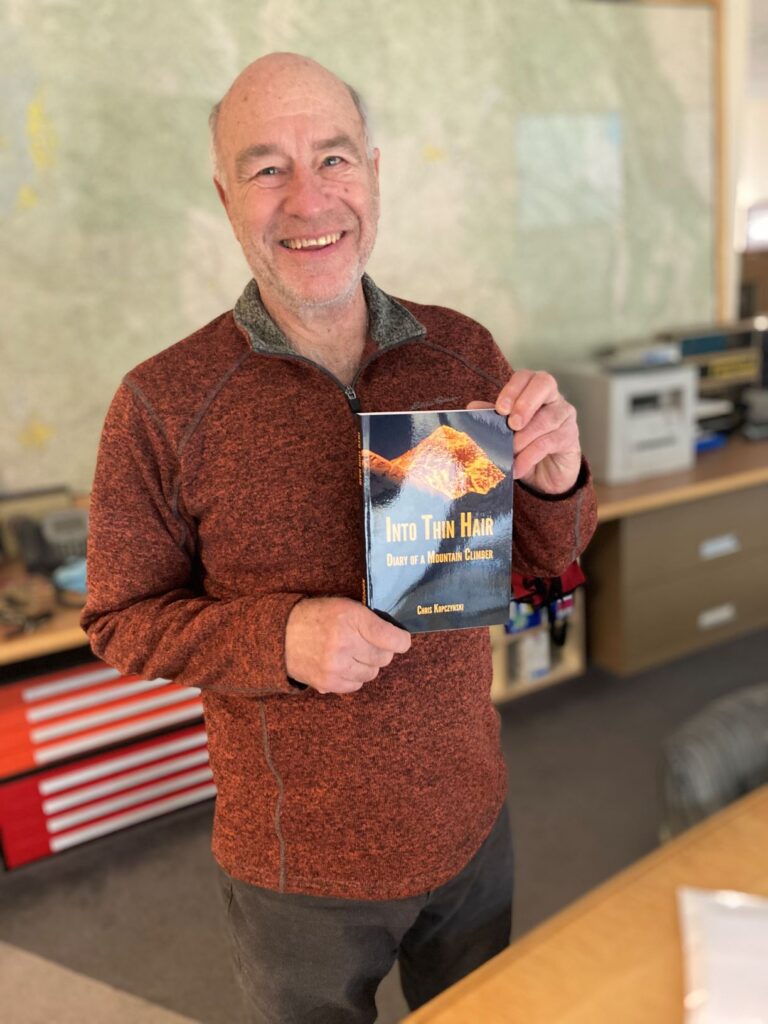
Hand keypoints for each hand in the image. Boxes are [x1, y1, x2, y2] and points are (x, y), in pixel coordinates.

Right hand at [285, 597, 411, 694]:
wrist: (280, 635)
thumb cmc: (316, 616)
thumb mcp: (343, 605)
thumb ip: (368, 619)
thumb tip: (396, 638)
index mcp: (351, 618)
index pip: (390, 637)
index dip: (401, 641)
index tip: (401, 640)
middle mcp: (345, 643)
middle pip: (384, 657)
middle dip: (382, 651)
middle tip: (369, 644)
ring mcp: (337, 665)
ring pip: (372, 673)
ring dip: (368, 665)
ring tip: (353, 653)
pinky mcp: (329, 682)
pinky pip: (357, 685)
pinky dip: (354, 677)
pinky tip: (343, 664)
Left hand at [469, 370, 580, 494]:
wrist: (545, 474)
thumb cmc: (524, 445)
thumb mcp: (504, 431)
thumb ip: (492, 418)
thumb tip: (472, 407)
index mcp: (533, 389)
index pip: (525, 376)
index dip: (513, 389)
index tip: (500, 409)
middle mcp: (552, 397)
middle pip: (545, 384)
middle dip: (525, 403)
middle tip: (512, 425)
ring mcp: (564, 415)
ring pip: (547, 418)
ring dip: (525, 436)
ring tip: (510, 451)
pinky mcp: (570, 436)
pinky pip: (550, 442)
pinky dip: (530, 456)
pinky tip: (518, 467)